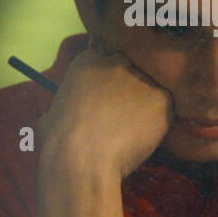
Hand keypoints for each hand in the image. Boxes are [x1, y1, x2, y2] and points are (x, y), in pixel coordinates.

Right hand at [36, 40, 174, 180]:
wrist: (81, 158)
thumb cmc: (60, 140)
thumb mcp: (53, 110)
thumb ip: (69, 103)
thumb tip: (65, 114)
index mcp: (89, 59)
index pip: (109, 59)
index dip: (110, 82)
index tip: (108, 99)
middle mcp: (117, 62)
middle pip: (133, 72)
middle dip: (130, 91)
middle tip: (122, 117)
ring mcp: (141, 78)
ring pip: (150, 93)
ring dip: (144, 109)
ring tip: (129, 134)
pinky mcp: (162, 98)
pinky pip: (164, 112)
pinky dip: (156, 126)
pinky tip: (140, 139)